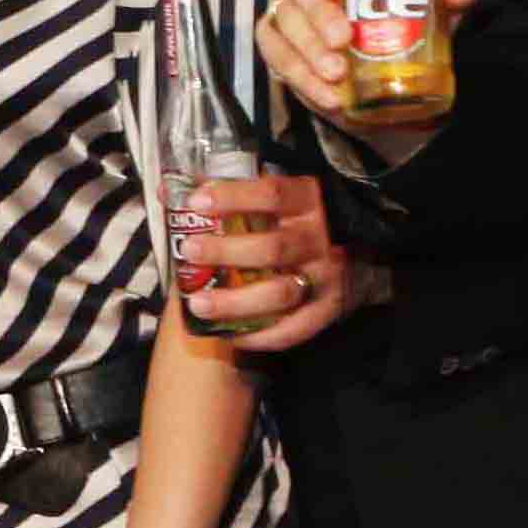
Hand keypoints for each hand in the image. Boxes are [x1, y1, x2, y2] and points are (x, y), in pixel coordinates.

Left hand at [180, 172, 374, 352]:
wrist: (358, 253)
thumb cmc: (297, 221)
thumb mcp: (274, 198)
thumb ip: (227, 194)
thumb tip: (169, 191)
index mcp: (307, 200)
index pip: (271, 193)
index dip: (232, 196)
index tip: (196, 201)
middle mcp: (319, 238)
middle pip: (271, 247)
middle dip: (225, 251)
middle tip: (189, 251)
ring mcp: (325, 277)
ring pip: (279, 292)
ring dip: (235, 301)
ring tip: (197, 303)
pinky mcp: (327, 310)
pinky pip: (292, 330)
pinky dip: (259, 336)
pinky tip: (229, 334)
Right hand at [255, 0, 482, 162]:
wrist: (390, 80)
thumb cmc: (408, 25)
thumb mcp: (438, 7)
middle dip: (318, 14)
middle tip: (343, 39)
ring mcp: (289, 14)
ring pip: (286, 22)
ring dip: (308, 49)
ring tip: (337, 72)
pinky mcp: (281, 48)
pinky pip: (276, 55)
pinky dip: (298, 74)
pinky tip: (327, 94)